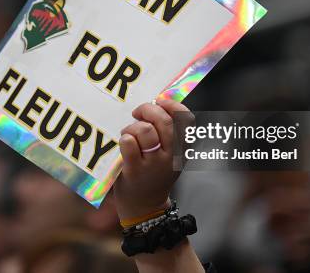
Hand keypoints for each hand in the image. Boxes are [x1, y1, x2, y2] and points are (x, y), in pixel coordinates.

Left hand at [113, 99, 190, 221]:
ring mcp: (153, 164)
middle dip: (148, 109)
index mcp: (183, 150)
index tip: (159, 101)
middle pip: (163, 121)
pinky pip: (129, 142)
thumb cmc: (154, 175)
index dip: (172, 105)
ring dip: (132, 127)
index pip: (185, 119)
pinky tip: (124, 143)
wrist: (145, 208)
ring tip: (129, 134)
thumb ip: (168, 134)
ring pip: (145, 130)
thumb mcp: (170, 156)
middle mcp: (171, 156)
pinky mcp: (135, 170)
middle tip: (138, 113)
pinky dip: (124, 138)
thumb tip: (157, 103)